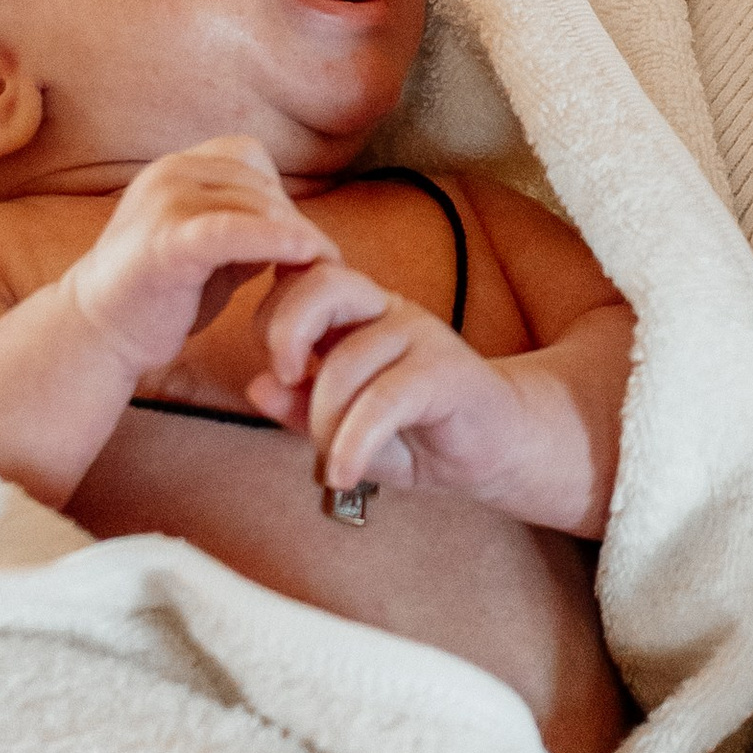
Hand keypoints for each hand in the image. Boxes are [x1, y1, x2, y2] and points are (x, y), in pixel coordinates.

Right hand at [64, 136, 331, 379]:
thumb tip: (304, 228)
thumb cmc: (159, 297)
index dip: (277, 197)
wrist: (96, 334)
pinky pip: (232, 230)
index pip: (249, 157)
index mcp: (176, 167)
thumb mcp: (210, 249)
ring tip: (310, 278)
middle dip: (292, 225)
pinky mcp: (168, 242)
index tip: (292, 242)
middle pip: (259, 185)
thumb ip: (249, 228)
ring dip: (294, 241)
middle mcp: (169, 172)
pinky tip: (306, 255)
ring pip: (256, 206)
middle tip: (318, 269)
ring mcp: (165, 202)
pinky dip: (274, 239)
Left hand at [249, 263, 532, 502]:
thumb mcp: (344, 427)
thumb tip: (256, 387)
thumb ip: (301, 407)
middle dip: (286, 331)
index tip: (273, 370)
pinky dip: (354, 442)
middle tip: (284, 380)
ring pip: (348, 357)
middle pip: (323, 284)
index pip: (300, 279)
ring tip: (329, 457)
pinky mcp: (446, 371)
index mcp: (355, 312)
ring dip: (323, 417)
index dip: (271, 316)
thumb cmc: (414, 433)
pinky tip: (344, 474)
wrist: (496, 449)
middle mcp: (386, 311)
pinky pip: (384, 399)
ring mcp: (420, 335)